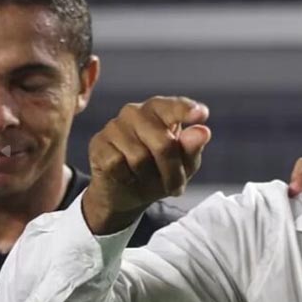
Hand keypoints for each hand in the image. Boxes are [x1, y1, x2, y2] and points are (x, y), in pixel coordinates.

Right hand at [83, 97, 210, 234]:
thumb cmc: (161, 172)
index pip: (173, 106)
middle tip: (176, 186)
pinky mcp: (98, 143)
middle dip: (173, 171)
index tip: (202, 114)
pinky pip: (118, 166)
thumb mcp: (184, 164)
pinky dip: (128, 178)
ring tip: (150, 180)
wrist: (127, 194)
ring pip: (140, 158)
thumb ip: (192, 147)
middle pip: (163, 143)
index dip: (186, 110)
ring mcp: (115, 126)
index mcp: (161, 110)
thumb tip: (203, 132)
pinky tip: (128, 176)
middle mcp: (136, 112)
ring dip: (150, 178)